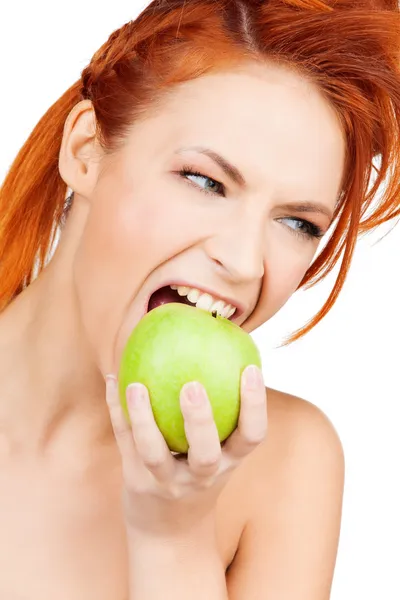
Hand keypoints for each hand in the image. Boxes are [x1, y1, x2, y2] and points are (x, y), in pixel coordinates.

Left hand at [105, 365, 266, 539]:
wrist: (169, 531)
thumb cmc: (198, 473)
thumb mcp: (220, 451)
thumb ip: (224, 411)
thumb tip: (222, 347)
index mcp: (229, 462)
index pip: (252, 437)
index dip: (255, 405)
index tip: (251, 368)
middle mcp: (202, 477)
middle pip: (205, 454)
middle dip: (200, 421)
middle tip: (192, 386)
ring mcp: (167, 482)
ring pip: (154, 454)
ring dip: (143, 419)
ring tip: (135, 385)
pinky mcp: (137, 482)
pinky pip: (125, 442)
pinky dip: (117, 410)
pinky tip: (112, 380)